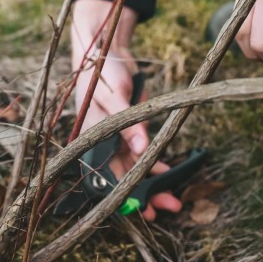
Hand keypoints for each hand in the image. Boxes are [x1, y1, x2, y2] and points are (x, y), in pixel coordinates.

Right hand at [75, 49, 181, 220]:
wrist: (106, 51)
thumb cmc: (101, 72)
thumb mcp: (113, 95)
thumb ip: (127, 123)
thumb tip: (141, 149)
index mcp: (91, 137)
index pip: (103, 174)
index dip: (121, 194)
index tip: (139, 209)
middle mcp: (102, 141)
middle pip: (121, 174)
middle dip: (142, 193)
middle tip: (162, 210)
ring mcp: (116, 135)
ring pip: (134, 166)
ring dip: (152, 182)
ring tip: (171, 200)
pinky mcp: (130, 127)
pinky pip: (142, 150)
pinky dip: (155, 161)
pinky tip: (168, 173)